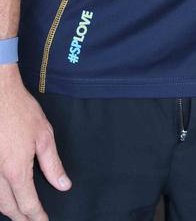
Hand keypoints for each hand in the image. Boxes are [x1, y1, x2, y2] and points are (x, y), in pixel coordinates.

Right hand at [0, 68, 70, 220]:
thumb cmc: (21, 112)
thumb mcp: (44, 136)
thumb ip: (52, 164)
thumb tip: (63, 185)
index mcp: (16, 170)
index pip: (28, 203)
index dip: (36, 216)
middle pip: (8, 207)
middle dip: (21, 218)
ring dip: (7, 209)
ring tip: (19, 214)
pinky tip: (4, 196)